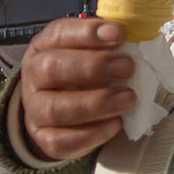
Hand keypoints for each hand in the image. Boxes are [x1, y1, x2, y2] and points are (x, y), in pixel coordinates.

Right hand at [17, 17, 134, 160]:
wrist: (60, 111)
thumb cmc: (81, 74)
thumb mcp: (91, 52)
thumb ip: (110, 45)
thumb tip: (138, 38)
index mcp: (44, 46)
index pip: (59, 33)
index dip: (87, 33)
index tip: (118, 34)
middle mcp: (34, 76)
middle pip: (52, 68)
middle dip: (93, 66)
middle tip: (127, 68)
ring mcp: (36, 109)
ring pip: (56, 108)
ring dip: (96, 103)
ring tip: (128, 98)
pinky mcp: (45, 138)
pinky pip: (62, 141)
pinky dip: (92, 134)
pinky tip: (115, 124)